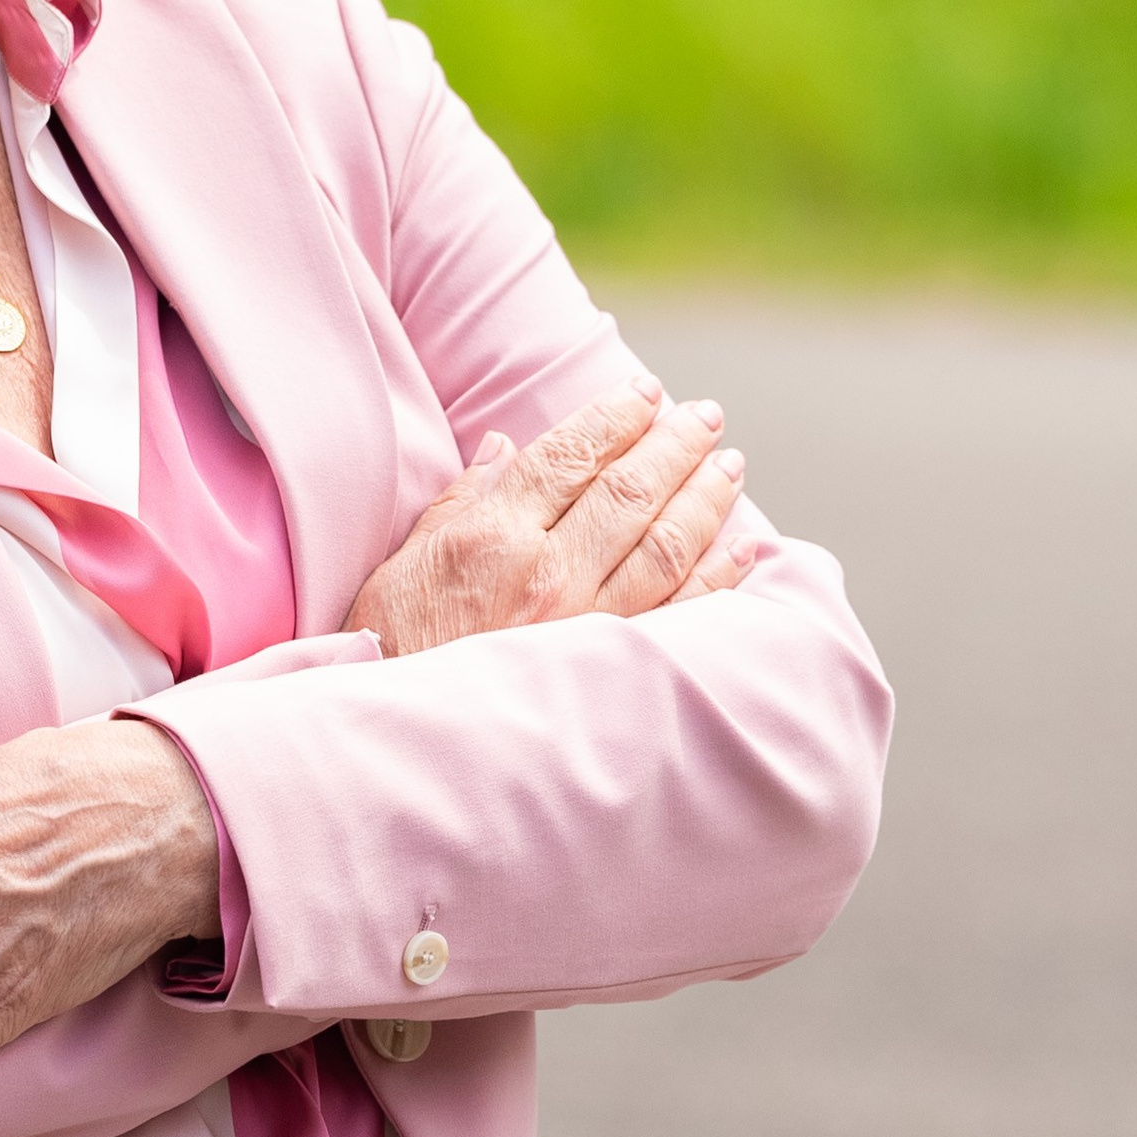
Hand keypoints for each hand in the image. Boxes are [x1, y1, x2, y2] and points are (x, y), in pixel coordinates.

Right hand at [349, 374, 755, 659]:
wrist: (404, 744)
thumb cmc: (391, 649)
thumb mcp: (405, 563)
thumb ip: (462, 502)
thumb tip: (505, 449)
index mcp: (491, 538)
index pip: (569, 457)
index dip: (614, 417)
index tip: (645, 392)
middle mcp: (547, 575)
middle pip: (629, 491)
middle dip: (674, 444)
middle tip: (705, 415)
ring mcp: (585, 625)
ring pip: (666, 544)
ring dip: (706, 497)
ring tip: (729, 463)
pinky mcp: (609, 669)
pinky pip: (682, 613)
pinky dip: (719, 576)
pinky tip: (744, 546)